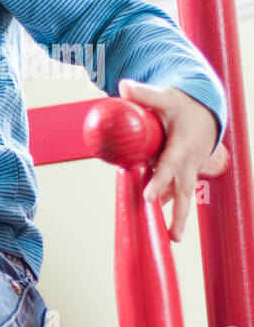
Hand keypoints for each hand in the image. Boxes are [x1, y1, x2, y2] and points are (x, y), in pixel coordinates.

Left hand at [118, 79, 223, 242]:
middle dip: (179, 213)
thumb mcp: (164, 96)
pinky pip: (179, 194)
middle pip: (183, 191)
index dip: (160, 182)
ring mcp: (189, 170)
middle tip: (172, 235)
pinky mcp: (185, 175)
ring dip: (179, 218)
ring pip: (184, 197)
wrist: (205, 111)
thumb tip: (122, 86)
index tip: (149, 198)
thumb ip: (143, 94)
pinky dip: (172, 210)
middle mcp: (188, 162)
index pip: (168, 166)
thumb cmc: (180, 105)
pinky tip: (165, 231)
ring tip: (172, 240)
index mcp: (182, 144)